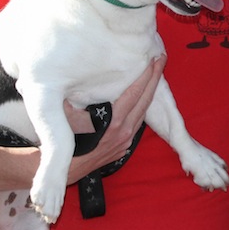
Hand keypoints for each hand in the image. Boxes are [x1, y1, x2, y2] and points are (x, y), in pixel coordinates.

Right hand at [65, 55, 165, 182]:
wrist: (68, 170)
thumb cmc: (66, 142)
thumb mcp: (66, 115)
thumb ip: (75, 96)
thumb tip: (77, 76)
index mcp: (114, 120)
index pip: (135, 92)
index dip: (146, 75)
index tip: (154, 59)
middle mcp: (125, 130)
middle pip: (146, 99)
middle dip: (155, 78)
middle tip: (162, 59)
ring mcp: (127, 140)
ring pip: (144, 112)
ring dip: (151, 92)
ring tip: (155, 75)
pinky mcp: (125, 147)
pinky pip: (138, 123)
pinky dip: (143, 108)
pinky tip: (143, 98)